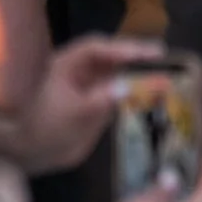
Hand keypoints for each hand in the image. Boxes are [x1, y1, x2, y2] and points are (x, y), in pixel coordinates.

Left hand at [2, 35, 164, 172]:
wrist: (35, 153)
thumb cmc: (46, 128)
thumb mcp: (75, 113)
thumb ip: (102, 99)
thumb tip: (129, 86)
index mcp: (66, 64)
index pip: (97, 48)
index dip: (122, 48)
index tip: (147, 53)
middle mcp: (80, 69)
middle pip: (111, 55)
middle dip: (136, 55)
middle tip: (161, 55)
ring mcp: (91, 84)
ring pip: (119, 70)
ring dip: (140, 71)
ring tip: (165, 71)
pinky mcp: (100, 100)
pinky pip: (122, 89)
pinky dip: (139, 89)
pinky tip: (155, 91)